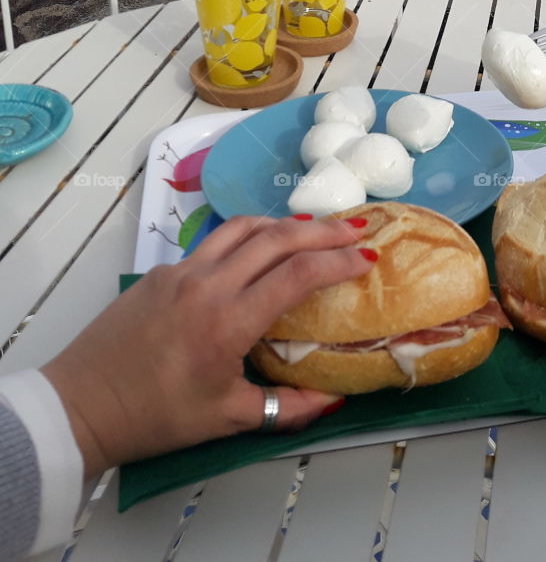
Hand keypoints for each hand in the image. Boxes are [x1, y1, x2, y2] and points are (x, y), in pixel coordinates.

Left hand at [42, 214, 373, 475]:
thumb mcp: (225, 419)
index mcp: (227, 321)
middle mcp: (208, 285)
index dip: (337, 262)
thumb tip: (333, 399)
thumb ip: (285, 407)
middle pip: (277, 237)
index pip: (296, 274)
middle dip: (323, 230)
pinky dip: (248, 235)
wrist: (82, 404)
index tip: (366, 259)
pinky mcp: (162, 270)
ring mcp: (182, 271)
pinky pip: (215, 241)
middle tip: (356, 228)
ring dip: (285, 223)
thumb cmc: (155, 417)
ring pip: (243, 227)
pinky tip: (260, 247)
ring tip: (315, 228)